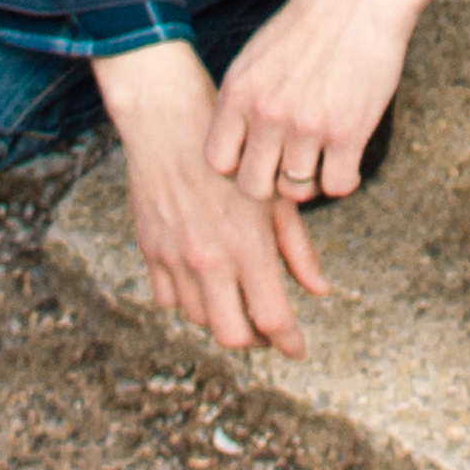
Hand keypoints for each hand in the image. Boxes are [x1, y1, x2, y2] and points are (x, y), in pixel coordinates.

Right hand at [98, 43, 330, 354]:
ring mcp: (176, 257)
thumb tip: (319, 289)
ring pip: (199, 319)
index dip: (289, 341)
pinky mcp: (150, 250)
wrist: (169, 121)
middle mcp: (209, 259)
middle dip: (255, 341)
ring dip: (222, 318)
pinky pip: (168, 298)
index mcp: (247, 245)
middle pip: (232, 334)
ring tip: (241, 304)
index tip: (299, 348)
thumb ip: (297, 248)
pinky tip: (206, 284)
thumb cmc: (233, 153)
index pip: (272, 317)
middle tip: (270, 332)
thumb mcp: (275, 197)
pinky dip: (189, 301)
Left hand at [209, 0, 469, 205]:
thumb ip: (246, 97)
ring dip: (311, 179)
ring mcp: (306, 124)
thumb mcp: (260, 53)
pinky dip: (344, 179)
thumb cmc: (315, 18)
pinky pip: (338, 185)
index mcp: (238, 91)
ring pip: (296, 189)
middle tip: (292, 164)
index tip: (260, 155)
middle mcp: (266, 112)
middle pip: (253, 186)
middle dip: (272, 182)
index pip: (218, 162)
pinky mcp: (348, 131)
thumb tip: (241, 140)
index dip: (238, 166)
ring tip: (324, 158)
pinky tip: (349, 158)